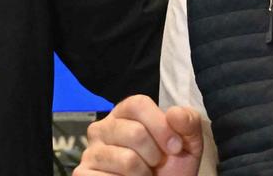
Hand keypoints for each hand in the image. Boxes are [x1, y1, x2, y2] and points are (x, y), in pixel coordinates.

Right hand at [74, 95, 202, 175]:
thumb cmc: (170, 169)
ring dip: (143, 174)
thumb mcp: (187, 145)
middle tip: (155, 165)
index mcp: (124, 114)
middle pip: (134, 132)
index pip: (137, 104)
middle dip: (154, 154)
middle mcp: (102, 128)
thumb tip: (174, 114)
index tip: (175, 147)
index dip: (161, 125)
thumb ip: (188, 123)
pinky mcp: (84, 173)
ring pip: (127, 159)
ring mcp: (91, 152)